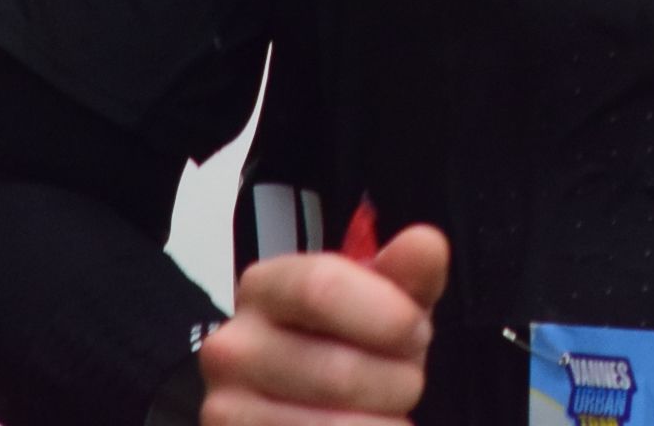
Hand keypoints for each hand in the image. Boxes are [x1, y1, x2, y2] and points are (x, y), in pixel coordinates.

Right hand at [197, 222, 450, 423]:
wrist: (305, 404)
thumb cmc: (347, 345)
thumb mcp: (382, 303)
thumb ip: (407, 274)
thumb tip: (426, 244)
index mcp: (266, 287)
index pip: (320, 288)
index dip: (386, 315)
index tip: (417, 332)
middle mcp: (234, 346)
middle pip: (338, 371)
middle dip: (397, 382)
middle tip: (404, 379)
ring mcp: (228, 407)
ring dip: (384, 424)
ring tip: (383, 410)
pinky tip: (365, 425)